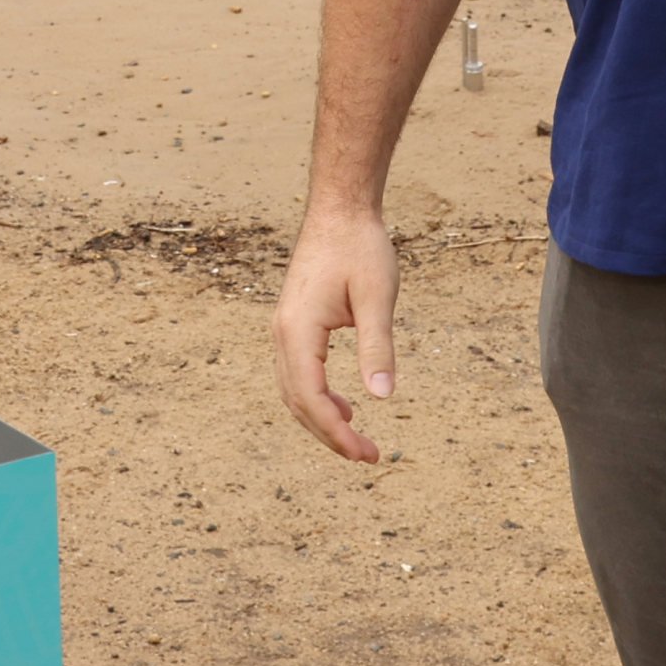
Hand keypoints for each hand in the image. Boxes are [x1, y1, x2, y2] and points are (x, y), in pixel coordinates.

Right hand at [271, 200, 399, 460]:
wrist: (340, 208)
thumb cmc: (360, 248)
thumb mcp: (377, 298)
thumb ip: (377, 346)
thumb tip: (383, 396)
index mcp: (298, 330)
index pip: (311, 397)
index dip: (336, 433)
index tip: (366, 453)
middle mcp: (282, 333)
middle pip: (297, 401)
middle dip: (330, 435)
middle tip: (369, 456)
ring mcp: (284, 328)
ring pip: (294, 390)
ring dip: (322, 419)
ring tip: (357, 441)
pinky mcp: (293, 323)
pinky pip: (298, 373)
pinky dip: (317, 398)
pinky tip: (345, 406)